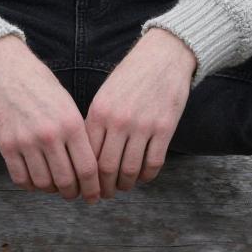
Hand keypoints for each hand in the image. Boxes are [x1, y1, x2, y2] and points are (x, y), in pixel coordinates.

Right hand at [0, 35, 100, 203]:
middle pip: (67, 181)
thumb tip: (87, 167)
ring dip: (52, 190)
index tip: (94, 195)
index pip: (88, 168)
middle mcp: (50, 135)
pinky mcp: (6, 145)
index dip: (93, 187)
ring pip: (44, 184)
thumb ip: (77, 134)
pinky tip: (35, 179)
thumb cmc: (40, 84)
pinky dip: (30, 185)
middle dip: (73, 193)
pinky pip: (21, 178)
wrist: (6, 70)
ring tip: (55, 185)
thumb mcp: (67, 104)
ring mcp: (26, 142)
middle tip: (75, 194)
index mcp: (71, 123)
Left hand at [84, 27, 195, 197]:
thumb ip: (96, 123)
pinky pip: (153, 163)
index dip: (86, 176)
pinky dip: (147, 176)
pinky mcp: (164, 128)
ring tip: (123, 187)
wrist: (163, 57)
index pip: (87, 155)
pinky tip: (143, 176)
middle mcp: (118, 121)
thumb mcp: (105, 94)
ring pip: (130, 170)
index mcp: (99, 112)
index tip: (87, 185)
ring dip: (125, 185)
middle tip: (104, 194)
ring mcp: (142, 126)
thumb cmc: (131, 75)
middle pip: (107, 168)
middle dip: (104, 187)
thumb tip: (88, 156)